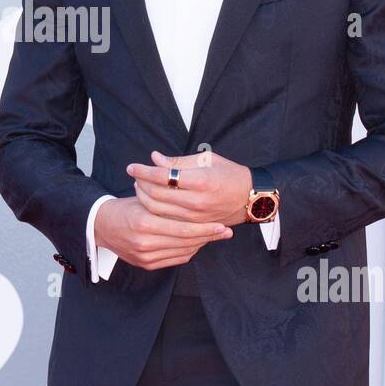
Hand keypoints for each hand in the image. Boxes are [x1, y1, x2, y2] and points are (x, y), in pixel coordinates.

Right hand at [93, 196, 232, 270]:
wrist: (101, 226)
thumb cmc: (126, 207)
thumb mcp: (144, 197)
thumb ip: (167, 198)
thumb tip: (194, 198)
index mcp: (145, 222)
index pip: (183, 228)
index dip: (205, 227)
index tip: (222, 224)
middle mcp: (145, 242)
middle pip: (186, 242)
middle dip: (208, 236)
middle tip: (226, 231)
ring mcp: (145, 256)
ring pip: (182, 251)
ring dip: (200, 243)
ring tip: (214, 235)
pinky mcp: (146, 264)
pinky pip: (175, 259)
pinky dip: (188, 251)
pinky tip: (197, 243)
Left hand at [128, 150, 251, 227]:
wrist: (252, 198)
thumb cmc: (230, 174)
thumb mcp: (207, 160)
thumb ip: (178, 161)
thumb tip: (154, 158)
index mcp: (201, 181)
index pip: (162, 177)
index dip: (143, 171)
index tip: (131, 167)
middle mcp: (197, 202)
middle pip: (156, 195)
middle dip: (140, 184)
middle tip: (134, 176)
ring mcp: (196, 217)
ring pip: (158, 211)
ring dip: (144, 198)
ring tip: (140, 187)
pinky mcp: (196, 227)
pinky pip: (168, 220)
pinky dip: (155, 211)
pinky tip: (151, 201)